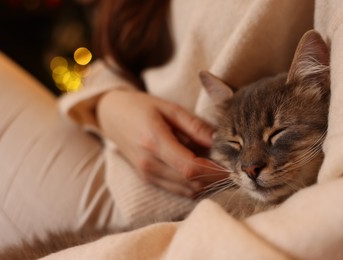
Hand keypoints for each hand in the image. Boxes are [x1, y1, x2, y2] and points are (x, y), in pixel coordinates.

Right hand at [97, 89, 226, 196]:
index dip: (214, 171)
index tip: (230, 166)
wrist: (111, 116)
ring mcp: (146, 173)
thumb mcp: (169, 108)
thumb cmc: (141, 106)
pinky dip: (193, 185)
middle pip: (190, 182)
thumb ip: (194, 126)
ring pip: (185, 190)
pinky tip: (203, 173)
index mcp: (154, 141)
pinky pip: (176, 189)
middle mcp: (149, 163)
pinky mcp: (147, 178)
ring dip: (205, 184)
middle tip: (230, 168)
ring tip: (219, 170)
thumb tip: (218, 140)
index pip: (190, 167)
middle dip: (214, 179)